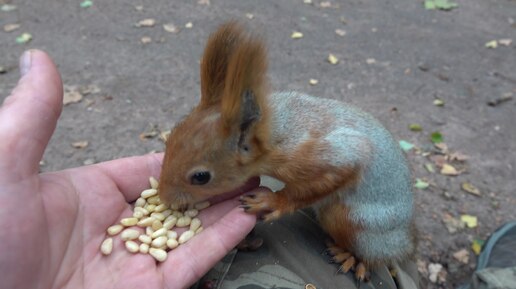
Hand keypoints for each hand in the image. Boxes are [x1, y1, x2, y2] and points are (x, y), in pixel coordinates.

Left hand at [0, 50, 256, 288]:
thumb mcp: (5, 167)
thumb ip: (33, 117)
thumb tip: (40, 59)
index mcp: (87, 196)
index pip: (146, 171)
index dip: (181, 157)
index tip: (214, 141)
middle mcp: (115, 228)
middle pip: (177, 201)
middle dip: (213, 182)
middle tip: (249, 162)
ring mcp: (132, 263)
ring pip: (191, 230)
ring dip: (226, 208)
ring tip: (258, 184)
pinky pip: (191, 263)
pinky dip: (221, 240)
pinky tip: (247, 215)